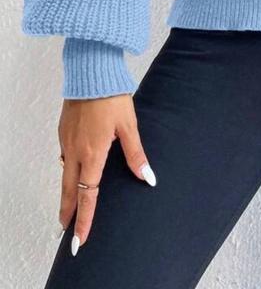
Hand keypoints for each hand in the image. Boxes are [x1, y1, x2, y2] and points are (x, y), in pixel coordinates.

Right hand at [58, 93, 155, 255]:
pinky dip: (67, 171)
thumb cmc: (112, 97)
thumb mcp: (129, 126)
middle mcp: (75, 151)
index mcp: (93, 153)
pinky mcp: (64, 130)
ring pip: (64, 174)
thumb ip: (136, 154)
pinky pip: (64, 157)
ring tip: (70, 206)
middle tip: (67, 231)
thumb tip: (148, 178)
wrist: (91, 72)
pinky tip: (74, 170)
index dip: (85, 218)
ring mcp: (67, 141)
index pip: (88, 194)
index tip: (80, 237)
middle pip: (69, 190)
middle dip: (68, 213)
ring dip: (67, 192)